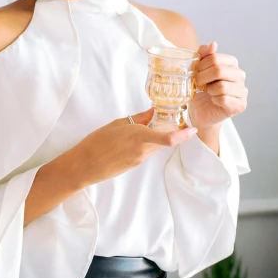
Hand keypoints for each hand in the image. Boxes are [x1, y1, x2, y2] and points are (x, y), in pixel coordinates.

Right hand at [72, 107, 198, 188]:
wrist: (85, 165)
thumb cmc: (97, 142)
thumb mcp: (117, 124)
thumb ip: (138, 119)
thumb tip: (152, 112)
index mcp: (140, 137)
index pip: (168, 139)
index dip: (183, 135)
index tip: (193, 130)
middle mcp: (143, 151)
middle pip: (163, 140)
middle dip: (165, 130)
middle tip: (162, 118)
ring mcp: (139, 159)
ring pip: (153, 146)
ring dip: (151, 137)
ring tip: (134, 129)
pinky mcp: (134, 165)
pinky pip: (144, 152)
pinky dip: (143, 144)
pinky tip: (127, 140)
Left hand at [188, 42, 247, 129]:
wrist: (202, 111)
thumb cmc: (202, 90)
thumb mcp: (199, 70)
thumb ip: (204, 55)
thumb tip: (213, 44)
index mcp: (231, 63)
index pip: (215, 58)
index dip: (201, 66)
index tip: (195, 73)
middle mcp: (240, 75)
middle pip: (218, 70)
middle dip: (203, 78)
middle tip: (198, 84)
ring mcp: (242, 90)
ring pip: (221, 86)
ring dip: (209, 90)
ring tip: (208, 92)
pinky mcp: (240, 105)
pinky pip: (223, 99)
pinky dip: (214, 100)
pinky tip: (214, 101)